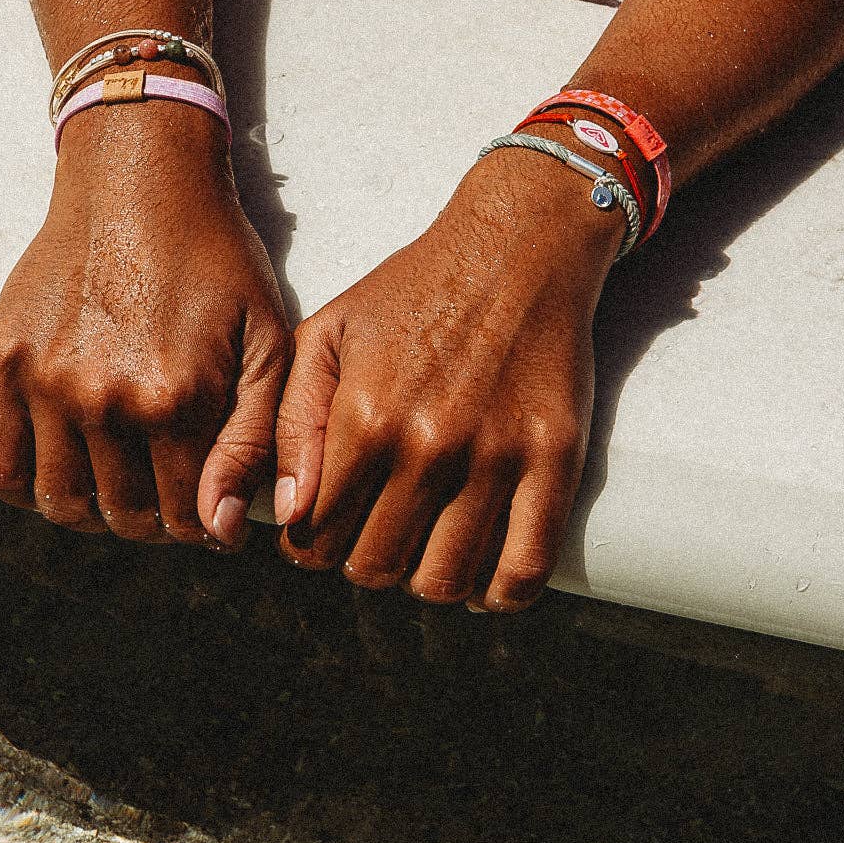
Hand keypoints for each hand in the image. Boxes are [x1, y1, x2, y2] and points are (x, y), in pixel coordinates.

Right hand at [0, 103, 291, 548]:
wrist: (138, 182)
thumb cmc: (214, 260)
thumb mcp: (266, 340)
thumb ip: (253, 440)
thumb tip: (220, 529)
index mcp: (175, 399)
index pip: (184, 519)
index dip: (203, 523)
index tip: (208, 505)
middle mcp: (103, 400)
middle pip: (123, 516)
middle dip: (154, 517)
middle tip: (167, 491)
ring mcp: (43, 382)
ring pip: (61, 503)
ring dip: (94, 511)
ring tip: (118, 484)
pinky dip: (25, 486)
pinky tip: (59, 468)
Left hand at [273, 137, 623, 609]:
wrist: (514, 248)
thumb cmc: (411, 292)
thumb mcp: (327, 334)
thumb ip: (292, 423)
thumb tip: (289, 514)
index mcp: (363, 415)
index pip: (315, 535)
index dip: (309, 544)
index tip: (322, 530)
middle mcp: (427, 445)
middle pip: (376, 567)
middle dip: (362, 560)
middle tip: (374, 530)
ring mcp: (495, 456)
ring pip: (444, 581)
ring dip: (424, 579)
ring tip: (423, 546)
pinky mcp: (554, 460)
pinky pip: (526, 569)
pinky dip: (499, 594)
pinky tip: (482, 578)